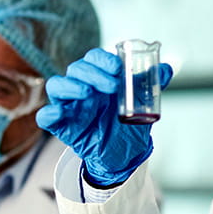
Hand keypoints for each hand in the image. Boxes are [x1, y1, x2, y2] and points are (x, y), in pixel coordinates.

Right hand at [36, 47, 173, 186]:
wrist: (124, 154)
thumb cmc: (128, 123)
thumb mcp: (142, 104)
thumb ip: (151, 85)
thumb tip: (166, 68)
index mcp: (99, 78)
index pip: (94, 59)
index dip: (103, 60)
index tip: (118, 68)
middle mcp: (82, 87)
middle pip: (76, 69)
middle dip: (93, 73)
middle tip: (112, 86)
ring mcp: (70, 106)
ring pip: (57, 86)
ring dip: (70, 86)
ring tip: (87, 93)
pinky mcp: (62, 125)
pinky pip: (45, 117)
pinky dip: (48, 114)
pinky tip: (58, 114)